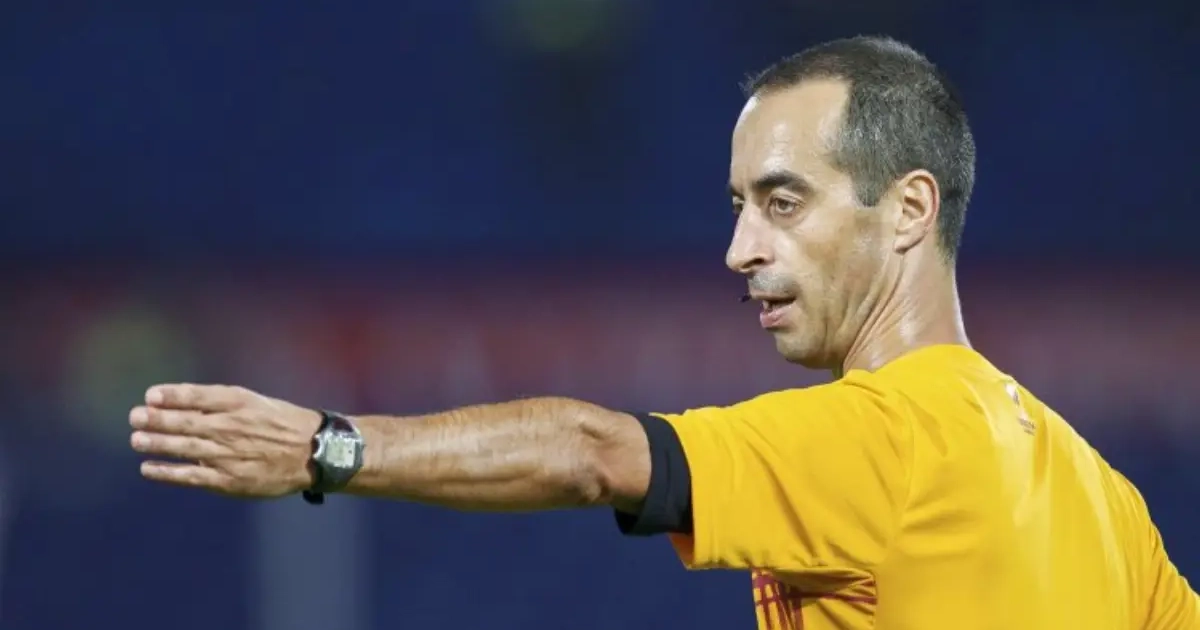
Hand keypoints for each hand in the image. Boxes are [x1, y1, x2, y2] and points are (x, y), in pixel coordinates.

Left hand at [129, 384, 320, 497]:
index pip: (198, 397)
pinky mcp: (228, 480)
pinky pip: (191, 476)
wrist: (313, 453)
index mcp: (239, 404)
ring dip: (156, 444)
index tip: (150, 395)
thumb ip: (221, 404)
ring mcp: (228, 455)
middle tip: (135, 417)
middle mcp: (231, 427)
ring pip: (185, 448)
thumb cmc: (282, 424)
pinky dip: (167, 472)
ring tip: (136, 440)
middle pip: (186, 423)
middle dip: (157, 419)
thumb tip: (182, 405)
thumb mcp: (256, 403)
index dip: (172, 395)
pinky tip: (148, 468)